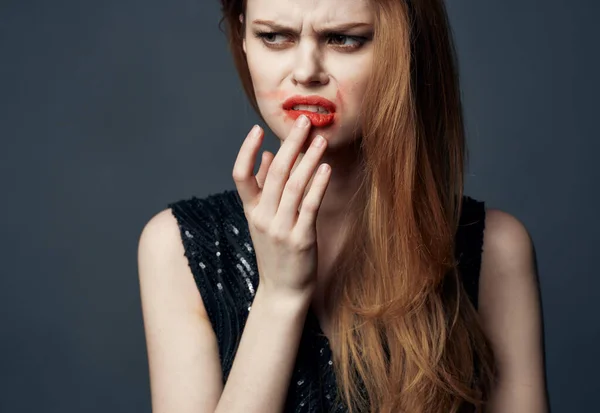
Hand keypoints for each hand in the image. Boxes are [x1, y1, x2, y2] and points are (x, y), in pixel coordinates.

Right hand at [232, 115, 330, 297]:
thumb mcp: (261, 220)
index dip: (246, 151)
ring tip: (320, 139)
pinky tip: (325, 168)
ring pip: (293, 186)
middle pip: (273, 172)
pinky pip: (309, 206)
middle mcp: (262, 217)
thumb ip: (262, 187)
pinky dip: (317, 185)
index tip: (257, 130)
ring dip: (308, 159)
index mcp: (251, 210)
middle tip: (303, 121)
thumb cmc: (274, 251)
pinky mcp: (301, 239)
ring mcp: (280, 229)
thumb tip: (266, 155)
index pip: (239, 175)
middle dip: (290, 144)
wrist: (282, 291)